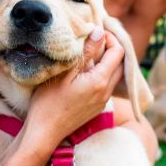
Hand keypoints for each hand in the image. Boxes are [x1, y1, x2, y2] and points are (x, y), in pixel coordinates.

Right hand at [24, 28, 124, 151]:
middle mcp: (106, 92)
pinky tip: (84, 72)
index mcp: (100, 81)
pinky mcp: (96, 108)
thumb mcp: (64, 72)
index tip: (94, 33)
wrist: (44, 132)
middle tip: (93, 40)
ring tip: (88, 54)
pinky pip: (106, 86)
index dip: (109, 38)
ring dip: (106, 62)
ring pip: (114, 75)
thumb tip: (99, 32)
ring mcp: (102, 101)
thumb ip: (85, 52)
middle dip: (111, 48)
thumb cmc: (48, 102)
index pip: (118, 52)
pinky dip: (101, 74)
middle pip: (120, 63)